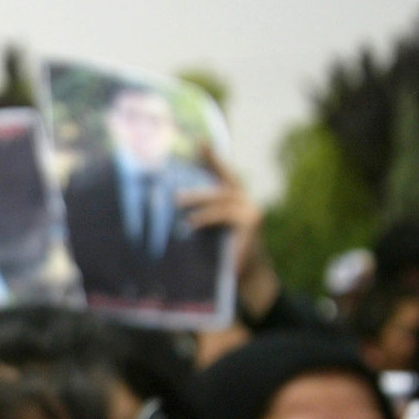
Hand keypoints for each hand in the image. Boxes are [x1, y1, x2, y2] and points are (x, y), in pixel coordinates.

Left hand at [179, 144, 278, 324]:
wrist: (243, 279)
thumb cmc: (219, 256)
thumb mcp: (205, 232)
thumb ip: (196, 214)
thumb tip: (167, 201)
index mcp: (234, 199)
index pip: (223, 172)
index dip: (212, 156)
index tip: (199, 140)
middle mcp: (245, 200)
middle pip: (224, 178)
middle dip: (206, 165)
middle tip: (182, 163)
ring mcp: (251, 209)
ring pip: (221, 196)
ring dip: (197, 198)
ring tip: (176, 201)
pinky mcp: (251, 221)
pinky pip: (224, 213)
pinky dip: (206, 216)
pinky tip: (190, 223)